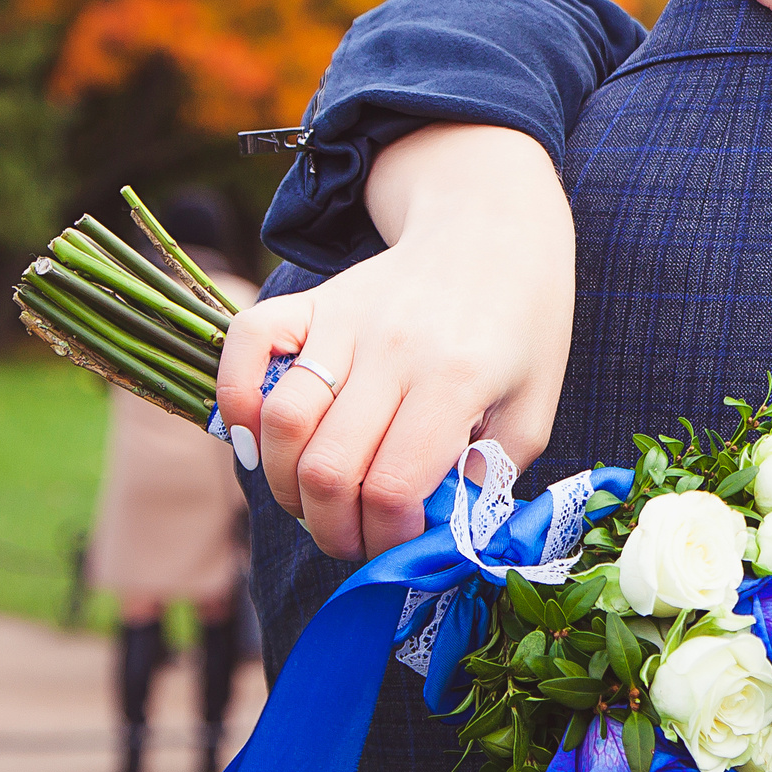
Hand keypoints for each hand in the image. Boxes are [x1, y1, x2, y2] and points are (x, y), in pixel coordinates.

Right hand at [215, 123, 574, 560]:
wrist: (494, 228)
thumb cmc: (522, 326)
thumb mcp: (535, 404)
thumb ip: (492, 473)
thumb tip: (436, 528)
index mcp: (457, 378)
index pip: (395, 486)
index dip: (386, 538)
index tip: (397, 543)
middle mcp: (394, 348)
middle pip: (329, 467)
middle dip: (330, 528)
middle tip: (351, 536)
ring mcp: (345, 320)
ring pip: (279, 420)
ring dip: (283, 483)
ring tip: (314, 499)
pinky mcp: (312, 300)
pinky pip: (245, 345)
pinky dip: (236, 399)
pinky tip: (259, 437)